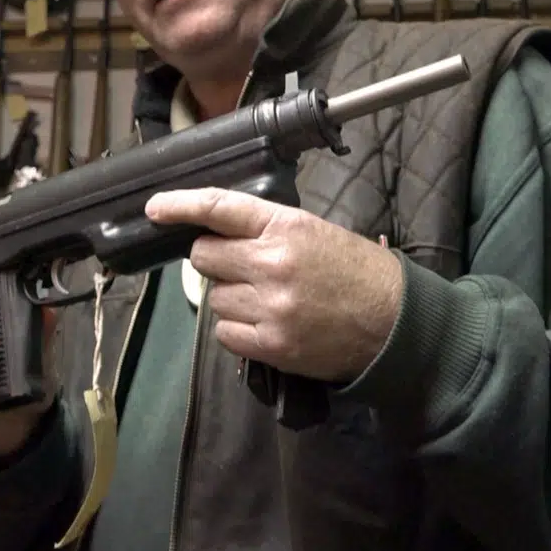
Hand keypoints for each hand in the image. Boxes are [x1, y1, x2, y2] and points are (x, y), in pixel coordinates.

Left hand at [145, 187, 403, 382]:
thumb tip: (217, 235)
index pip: (219, 208)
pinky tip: (264, 323)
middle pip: (204, 258)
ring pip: (214, 298)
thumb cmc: (357, 271)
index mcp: (286, 227)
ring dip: (230, 296)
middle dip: (214, 260)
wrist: (396, 322)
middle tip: (241, 267)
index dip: (181, 205)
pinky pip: (225, 332)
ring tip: (265, 298)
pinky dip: (237, 328)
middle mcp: (272, 264)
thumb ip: (266, 230)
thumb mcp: (315, 232)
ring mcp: (270, 307)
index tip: (155, 209)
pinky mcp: (272, 344)